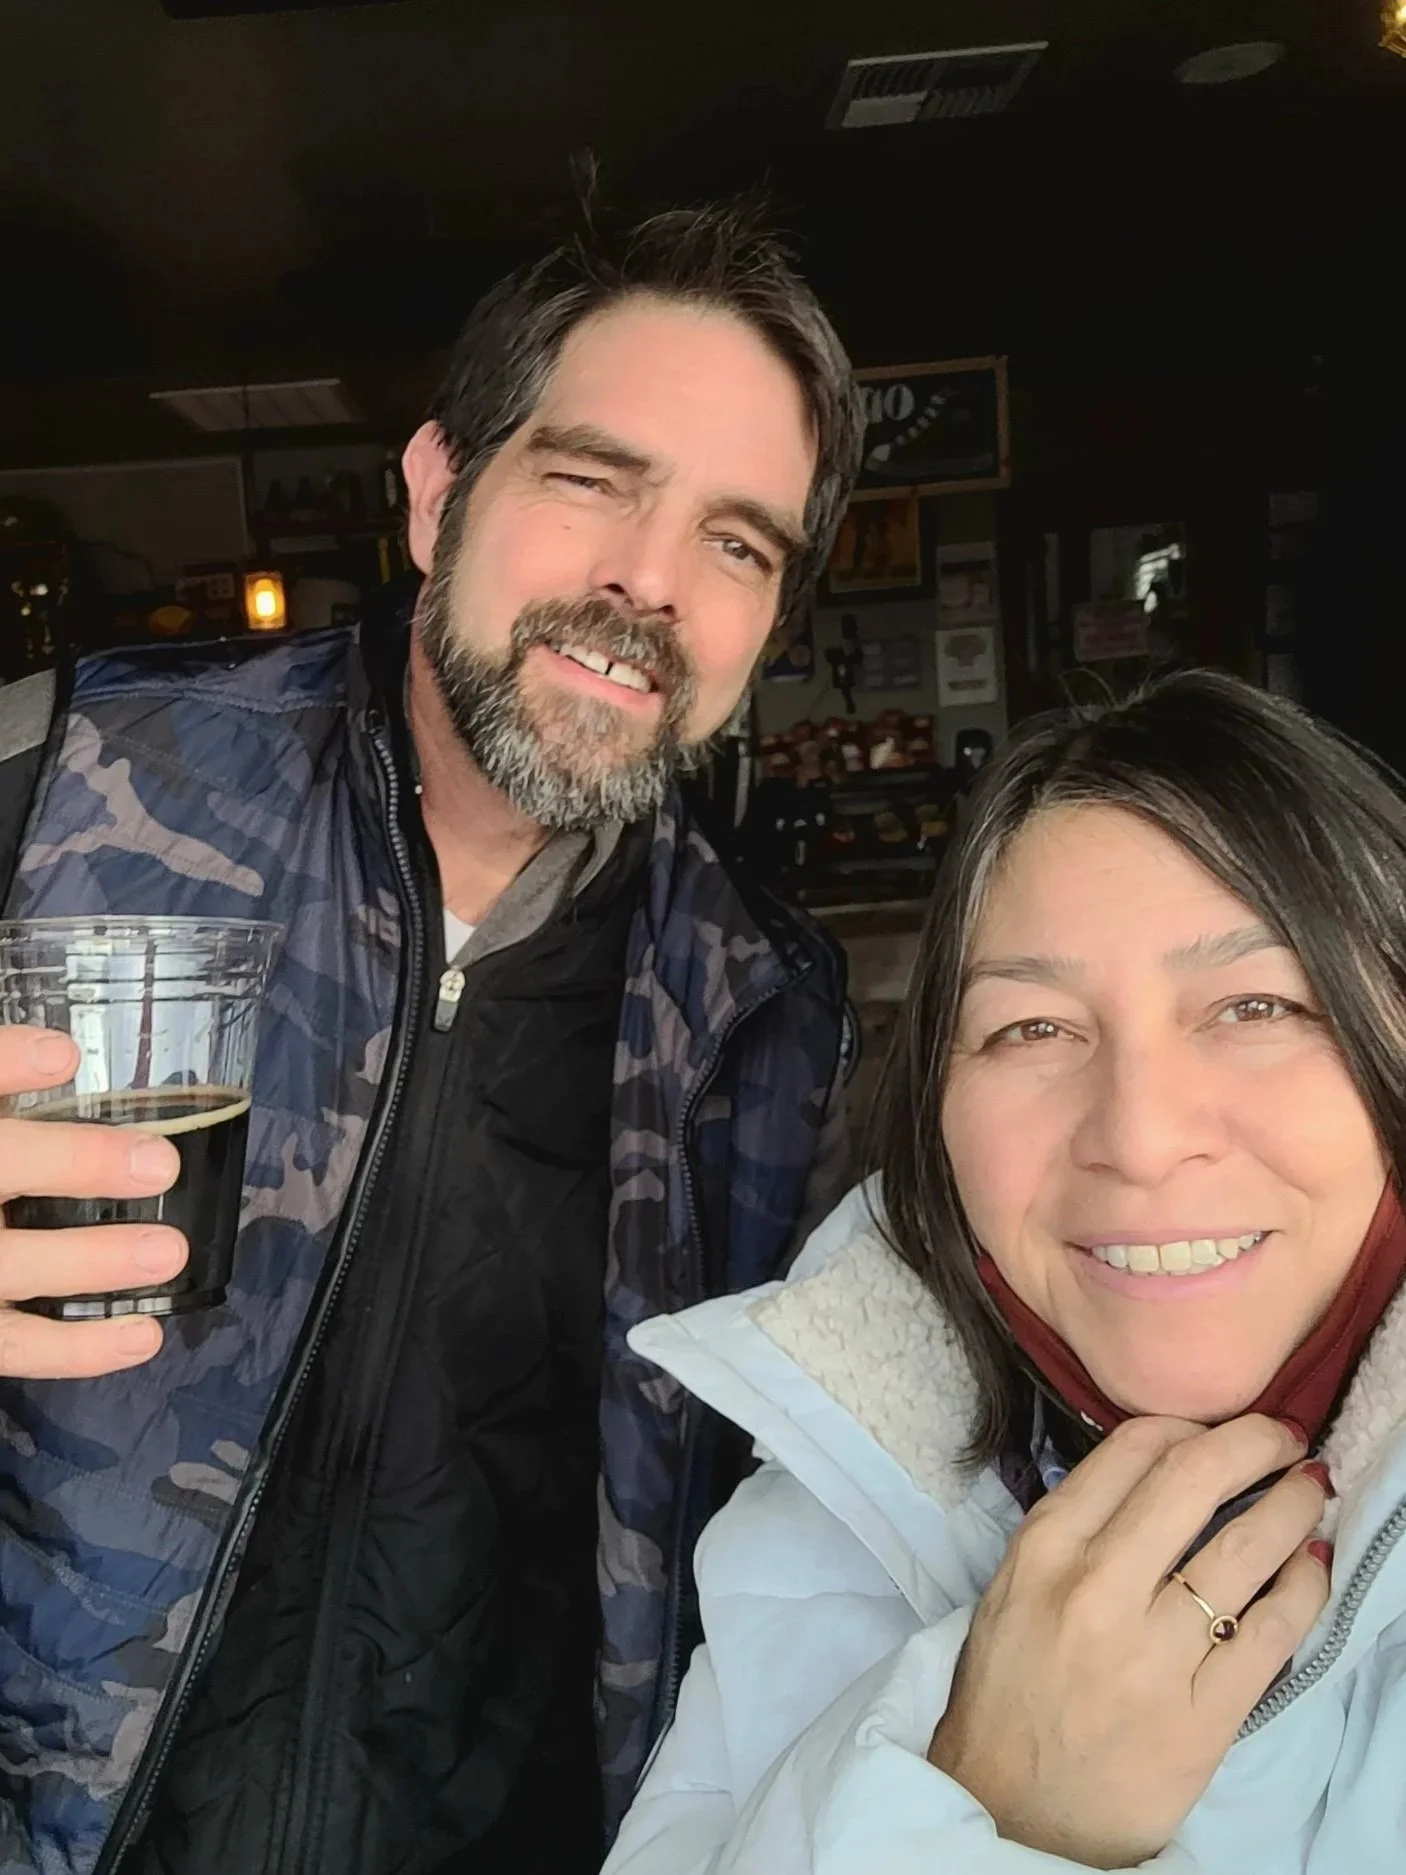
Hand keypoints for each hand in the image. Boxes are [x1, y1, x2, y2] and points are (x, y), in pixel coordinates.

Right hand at [0, 1028, 185, 1377]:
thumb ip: (9, 1089)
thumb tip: (72, 1056)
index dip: (5, 1063)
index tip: (64, 1055)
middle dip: (71, 1164)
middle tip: (159, 1163)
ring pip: (9, 1267)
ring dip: (87, 1263)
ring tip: (168, 1252)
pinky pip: (15, 1344)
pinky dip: (79, 1348)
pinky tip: (144, 1334)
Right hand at [928, 1414, 1330, 1867]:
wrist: (1006, 1808)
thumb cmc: (1010, 1690)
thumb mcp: (1013, 1586)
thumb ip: (1074, 1529)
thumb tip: (1159, 1467)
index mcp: (1045, 1549)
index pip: (1134, 1450)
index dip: (1192, 1423)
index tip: (1219, 1427)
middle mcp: (1096, 1590)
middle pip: (1196, 1479)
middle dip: (1255, 1443)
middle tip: (1283, 1440)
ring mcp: (1151, 1656)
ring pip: (1246, 1549)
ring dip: (1293, 1504)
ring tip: (1310, 1491)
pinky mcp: (1200, 1719)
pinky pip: (1272, 1633)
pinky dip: (1305, 1586)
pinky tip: (1311, 1565)